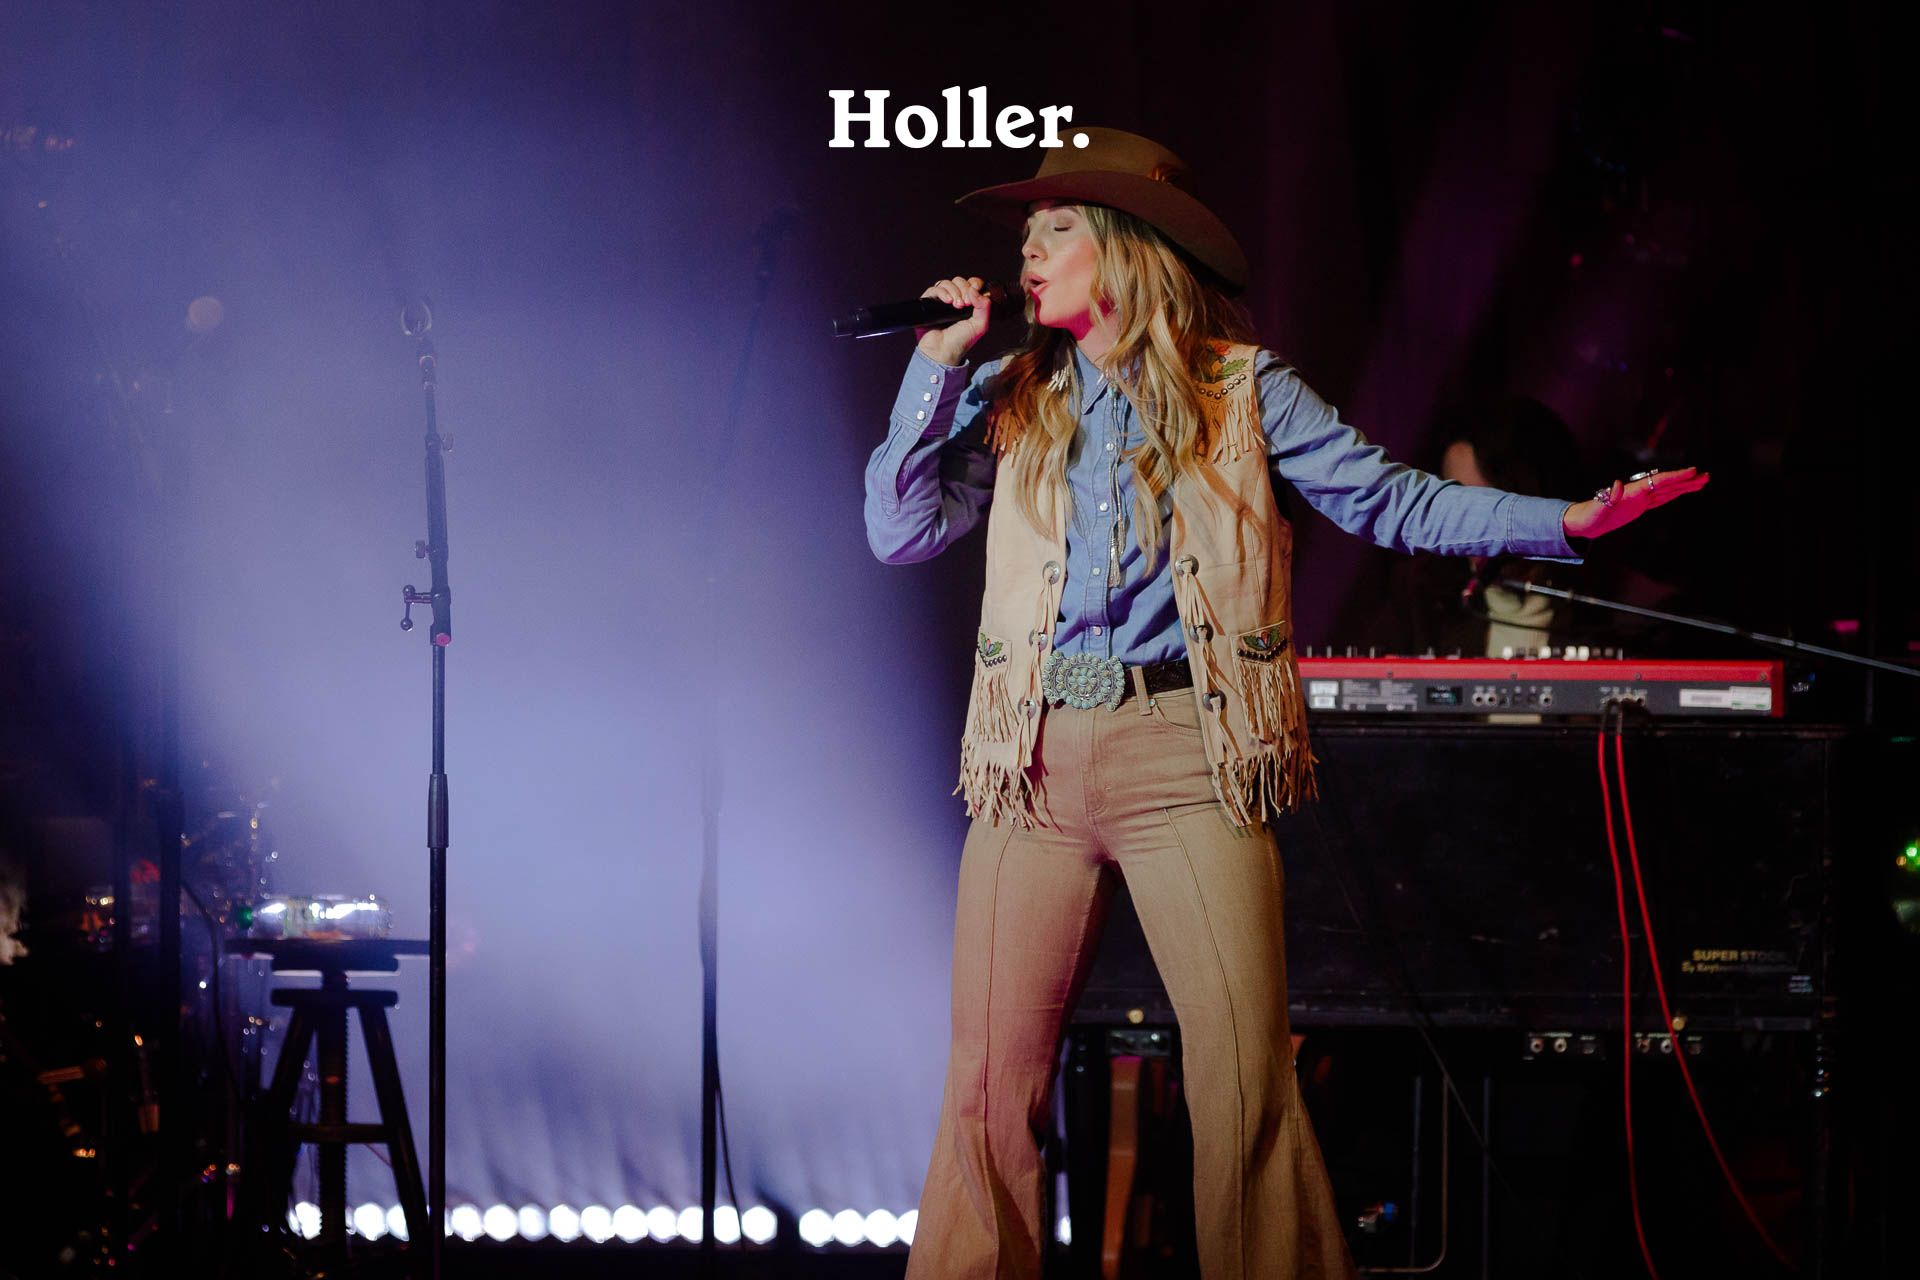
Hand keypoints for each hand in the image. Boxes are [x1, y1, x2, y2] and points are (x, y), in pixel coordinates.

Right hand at [915, 275, 991, 365]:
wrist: (943, 351)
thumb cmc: (960, 342)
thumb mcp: (980, 325)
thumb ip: (984, 306)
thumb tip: (975, 289)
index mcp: (969, 303)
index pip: (973, 284)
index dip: (974, 286)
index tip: (973, 298)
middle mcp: (955, 300)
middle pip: (960, 281)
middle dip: (964, 290)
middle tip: (964, 304)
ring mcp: (942, 301)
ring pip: (947, 283)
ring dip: (954, 291)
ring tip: (955, 305)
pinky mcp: (929, 303)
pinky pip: (934, 289)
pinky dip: (942, 292)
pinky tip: (947, 301)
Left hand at [1561, 467, 1710, 538]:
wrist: (1582, 522)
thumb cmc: (1588, 517)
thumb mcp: (1596, 510)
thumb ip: (1607, 498)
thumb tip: (1616, 484)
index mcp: (1632, 492)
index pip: (1658, 482)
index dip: (1675, 477)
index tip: (1692, 471)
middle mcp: (1637, 492)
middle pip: (1666, 484)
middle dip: (1686, 480)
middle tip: (1706, 475)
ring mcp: (1639, 499)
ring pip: (1667, 491)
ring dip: (1684, 486)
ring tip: (1703, 481)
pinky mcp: (1639, 506)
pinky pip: (1661, 498)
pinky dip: (1674, 494)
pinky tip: (1684, 491)